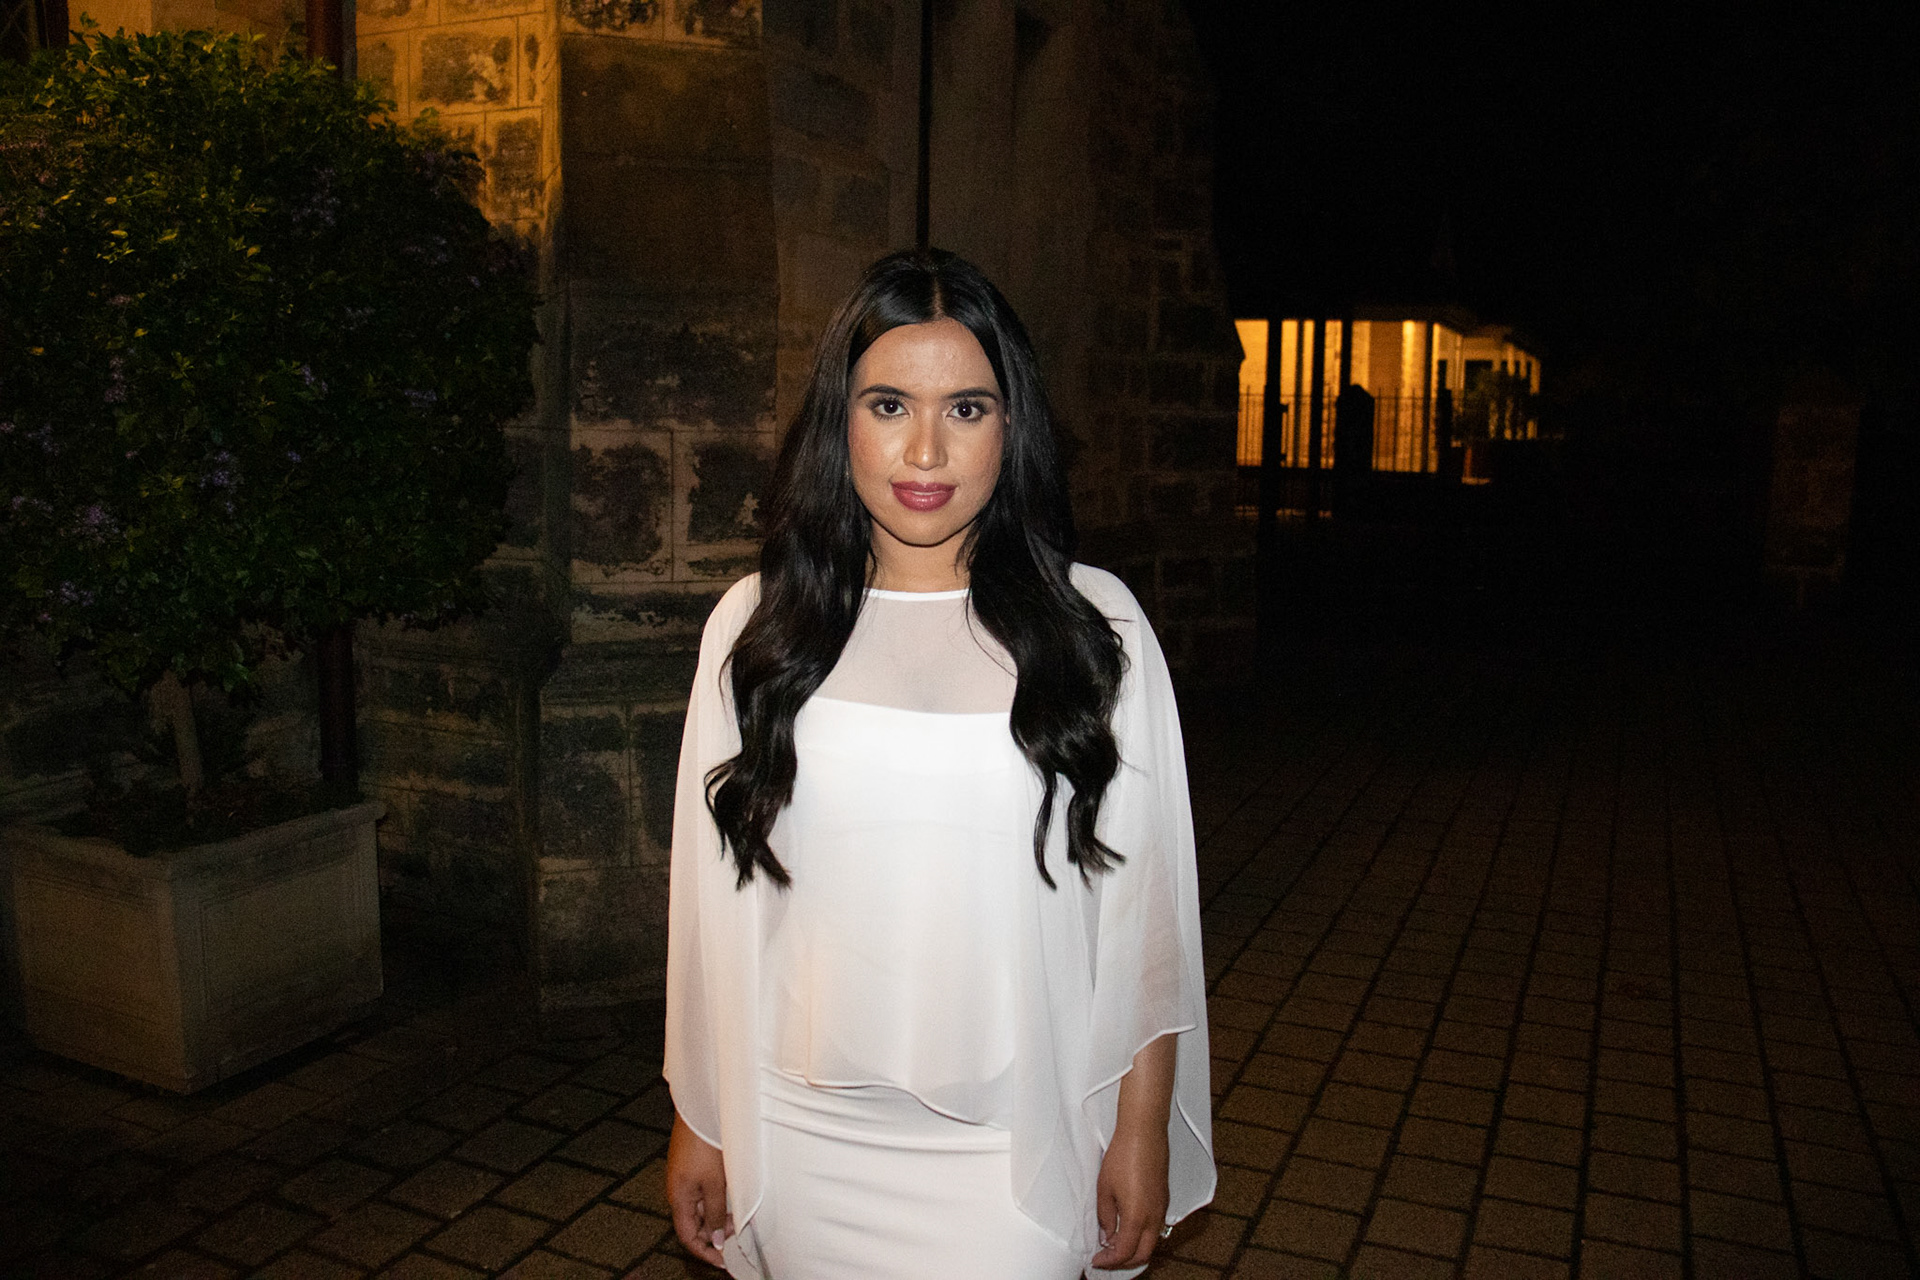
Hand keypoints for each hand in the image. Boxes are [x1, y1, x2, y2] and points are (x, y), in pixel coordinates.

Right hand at [666, 1113, 731, 1267]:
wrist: (702, 1111)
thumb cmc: (705, 1144)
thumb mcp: (715, 1184)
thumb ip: (716, 1214)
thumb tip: (715, 1240)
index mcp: (679, 1199)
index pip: (687, 1237)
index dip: (704, 1252)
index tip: (722, 1261)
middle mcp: (679, 1192)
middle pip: (695, 1225)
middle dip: (714, 1236)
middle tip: (736, 1240)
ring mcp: (686, 1180)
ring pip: (702, 1210)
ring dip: (718, 1219)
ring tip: (739, 1222)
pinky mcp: (694, 1169)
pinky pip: (704, 1195)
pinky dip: (718, 1203)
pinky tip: (733, 1202)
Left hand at [1090, 1116, 1169, 1268]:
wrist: (1144, 1133)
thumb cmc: (1124, 1154)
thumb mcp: (1105, 1188)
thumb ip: (1105, 1217)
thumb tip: (1107, 1234)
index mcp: (1137, 1217)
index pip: (1124, 1252)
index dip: (1109, 1261)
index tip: (1097, 1260)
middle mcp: (1154, 1216)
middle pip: (1143, 1254)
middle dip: (1124, 1263)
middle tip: (1107, 1259)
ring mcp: (1161, 1208)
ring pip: (1151, 1242)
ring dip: (1135, 1249)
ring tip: (1115, 1245)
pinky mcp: (1164, 1199)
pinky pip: (1156, 1227)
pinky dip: (1143, 1236)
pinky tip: (1128, 1228)